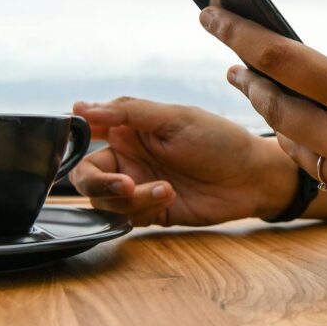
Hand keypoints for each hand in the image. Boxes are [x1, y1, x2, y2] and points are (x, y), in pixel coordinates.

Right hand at [69, 97, 295, 226]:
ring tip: (165, 189)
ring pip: (105, 201)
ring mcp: (138, 186)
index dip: (74, 142)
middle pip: (86, 176)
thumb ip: (127, 113)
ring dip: (130, 198)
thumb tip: (80, 108)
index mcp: (129, 129)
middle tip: (124, 185)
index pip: (86, 134)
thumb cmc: (219, 140)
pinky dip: (143, 209)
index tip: (83, 145)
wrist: (252, 178)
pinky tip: (170, 196)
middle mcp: (128, 158)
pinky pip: (128, 217)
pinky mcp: (150, 211)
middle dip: (99, 183)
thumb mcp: (174, 118)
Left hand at [198, 6, 326, 244]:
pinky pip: (322, 166)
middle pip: (275, 106)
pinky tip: (309, 131)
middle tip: (232, 63)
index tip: (210, 14)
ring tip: (264, 92)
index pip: (281, 59)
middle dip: (249, 80)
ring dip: (275, 115)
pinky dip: (307, 143)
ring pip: (294, 142)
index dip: (239, 33)